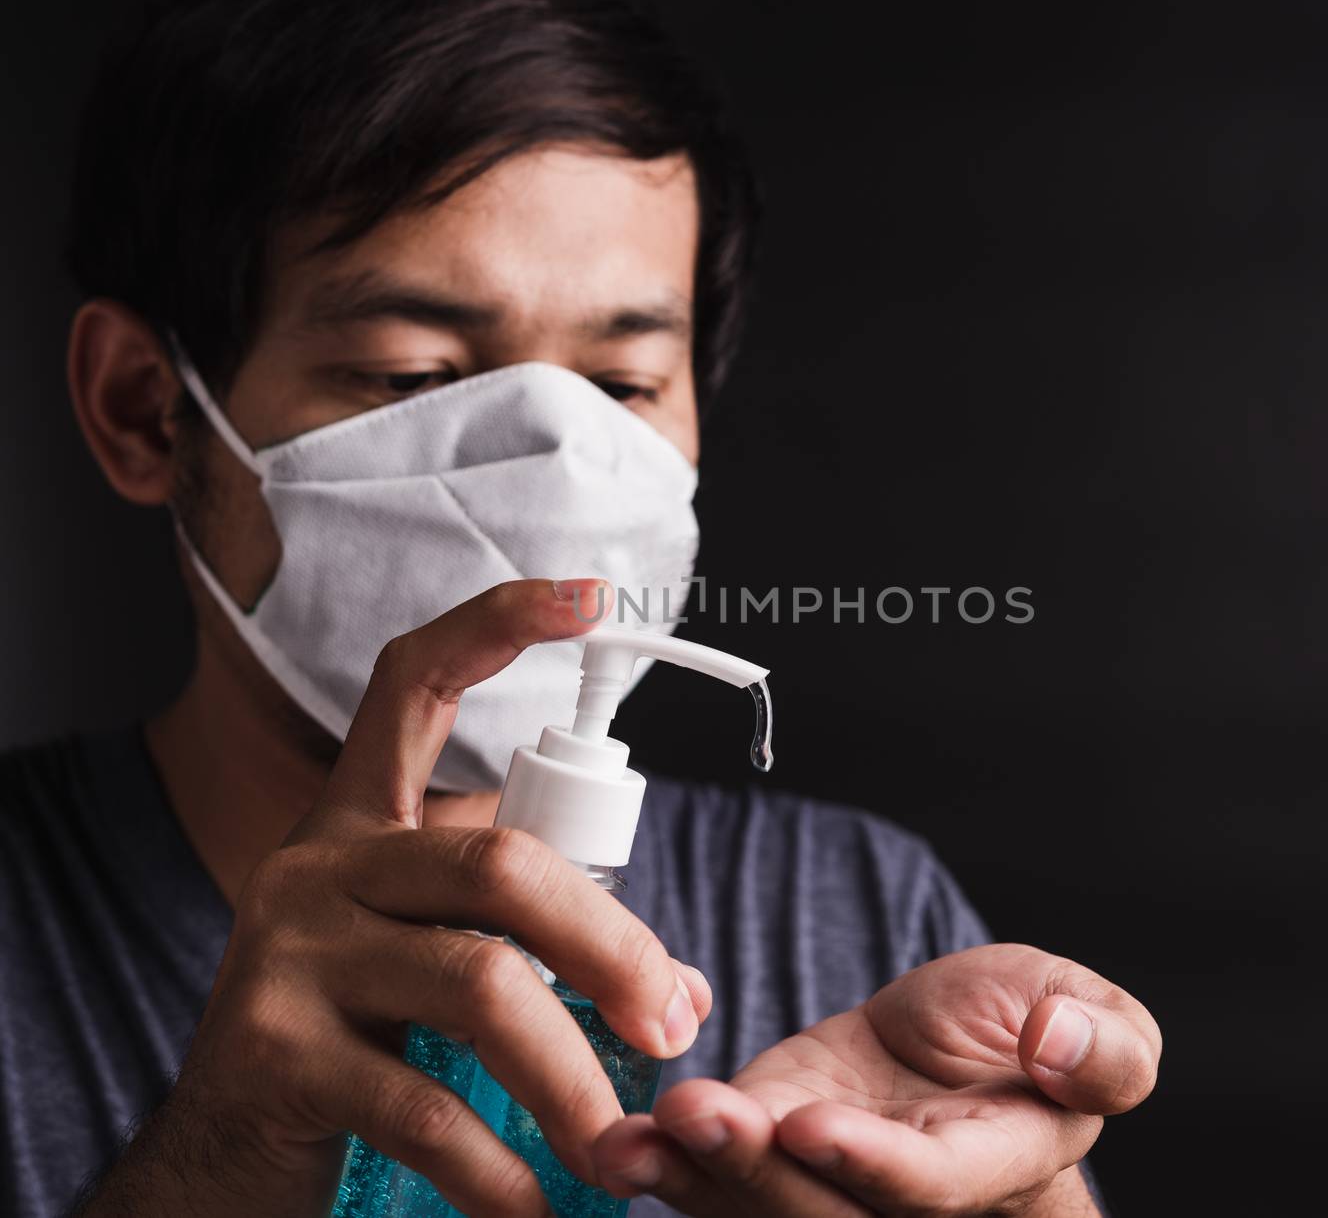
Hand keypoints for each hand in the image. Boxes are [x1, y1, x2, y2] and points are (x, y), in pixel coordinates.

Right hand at [79, 579, 711, 1217]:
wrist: (221, 1163)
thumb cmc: (357, 1046)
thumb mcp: (442, 974)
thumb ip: (551, 957)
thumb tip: (684, 993)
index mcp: (361, 826)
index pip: (413, 688)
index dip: (495, 624)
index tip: (588, 593)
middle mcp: (319, 867)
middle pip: (499, 861)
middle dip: (611, 943)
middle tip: (674, 1024)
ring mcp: (288, 953)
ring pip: (479, 984)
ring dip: (576, 1074)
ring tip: (629, 1148)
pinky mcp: (273, 1052)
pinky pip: (426, 1102)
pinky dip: (504, 1168)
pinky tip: (542, 1208)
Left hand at [592, 943, 1159, 1215]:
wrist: (951, 1039)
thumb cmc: (1024, 1030)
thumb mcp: (1101, 1019)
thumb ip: (1107, 1048)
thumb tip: (1059, 1043)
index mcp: (989, 1167)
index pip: (926, 1187)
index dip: (871, 1165)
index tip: (814, 1125)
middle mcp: (894, 1197)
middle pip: (822, 1213)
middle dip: (755, 1173)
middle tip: (700, 1115)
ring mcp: (820, 1184)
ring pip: (757, 1206)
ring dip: (694, 1175)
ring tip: (642, 1137)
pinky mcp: (764, 1158)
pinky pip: (714, 1181)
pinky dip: (664, 1164)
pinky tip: (623, 1143)